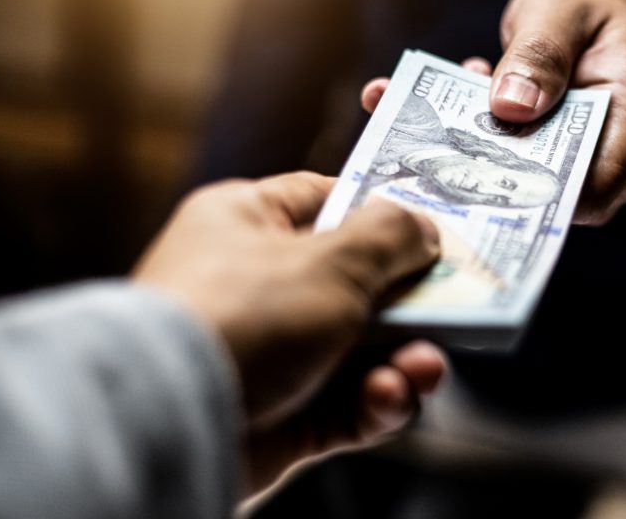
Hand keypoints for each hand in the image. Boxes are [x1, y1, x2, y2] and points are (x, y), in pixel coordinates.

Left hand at [132, 171, 444, 493]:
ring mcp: (269, 354)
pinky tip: (387, 398)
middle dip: (411, 303)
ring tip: (423, 367)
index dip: (381, 213)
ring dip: (404, 359)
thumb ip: (389, 236)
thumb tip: (424, 230)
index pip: (323, 201)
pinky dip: (376, 403)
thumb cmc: (238, 317)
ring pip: (362, 351)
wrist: (170, 423)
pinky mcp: (282, 416)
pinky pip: (347, 404)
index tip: (432, 230)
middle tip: (455, 308)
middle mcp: (254, 285)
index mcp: (245, 223)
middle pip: (356, 283)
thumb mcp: (330, 260)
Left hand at [362, 0, 625, 224]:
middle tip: (438, 134)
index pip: (592, 192)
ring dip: (480, 152)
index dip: (533, 189)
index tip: (473, 160)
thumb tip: (511, 106)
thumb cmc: (591, 9)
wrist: (603, 15)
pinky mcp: (557, 168)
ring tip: (439, 105)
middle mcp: (622, 160)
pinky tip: (449, 102)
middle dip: (493, 170)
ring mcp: (590, 171)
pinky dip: (481, 142)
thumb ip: (540, 53)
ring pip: (529, 186)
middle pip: (555, 197)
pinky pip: (518, 171)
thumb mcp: (562, 10)